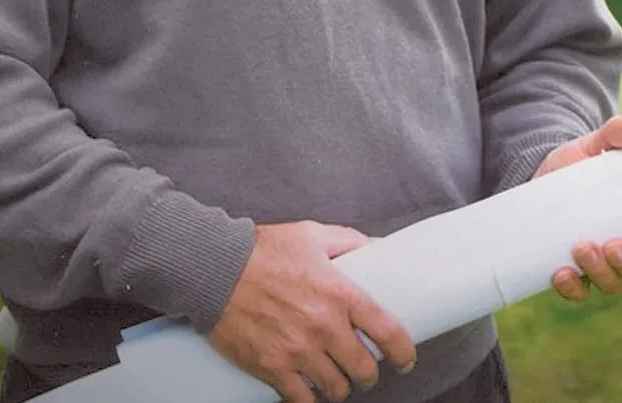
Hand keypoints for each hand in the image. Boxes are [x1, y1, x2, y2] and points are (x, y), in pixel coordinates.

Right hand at [208, 219, 417, 402]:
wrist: (216, 269)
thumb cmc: (264, 249)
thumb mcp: (312, 234)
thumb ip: (348, 241)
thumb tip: (377, 247)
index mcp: (340, 292)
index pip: (388, 332)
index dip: (405, 352)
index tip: (405, 358)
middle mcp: (324, 326)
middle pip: (365, 369)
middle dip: (368, 372)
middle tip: (362, 367)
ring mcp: (298, 351)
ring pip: (337, 389)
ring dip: (340, 386)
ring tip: (335, 377)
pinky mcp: (273, 368)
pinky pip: (303, 401)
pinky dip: (310, 399)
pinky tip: (309, 390)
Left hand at [533, 113, 621, 301]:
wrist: (544, 173)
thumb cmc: (582, 163)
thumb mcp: (596, 145)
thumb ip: (615, 134)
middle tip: (613, 246)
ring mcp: (603, 264)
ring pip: (614, 284)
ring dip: (602, 273)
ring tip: (582, 247)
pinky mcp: (574, 270)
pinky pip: (579, 291)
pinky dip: (572, 288)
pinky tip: (561, 273)